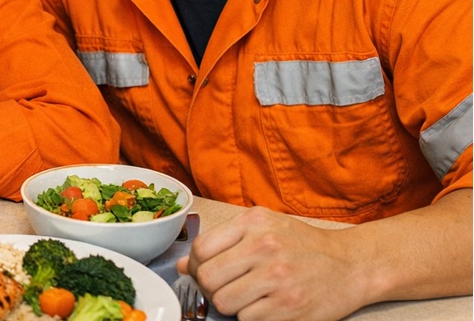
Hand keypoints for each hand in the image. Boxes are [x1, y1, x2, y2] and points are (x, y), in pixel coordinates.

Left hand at [176, 206, 366, 320]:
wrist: (351, 264)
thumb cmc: (303, 245)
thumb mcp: (264, 228)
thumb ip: (222, 242)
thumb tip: (182, 266)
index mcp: (254, 223)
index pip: (201, 249)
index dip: (195, 266)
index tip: (203, 271)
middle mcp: (265, 247)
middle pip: (208, 278)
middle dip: (210, 288)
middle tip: (224, 288)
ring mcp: (278, 278)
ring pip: (224, 303)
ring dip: (231, 305)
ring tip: (248, 297)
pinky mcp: (289, 307)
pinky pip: (247, 319)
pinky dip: (251, 316)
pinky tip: (266, 305)